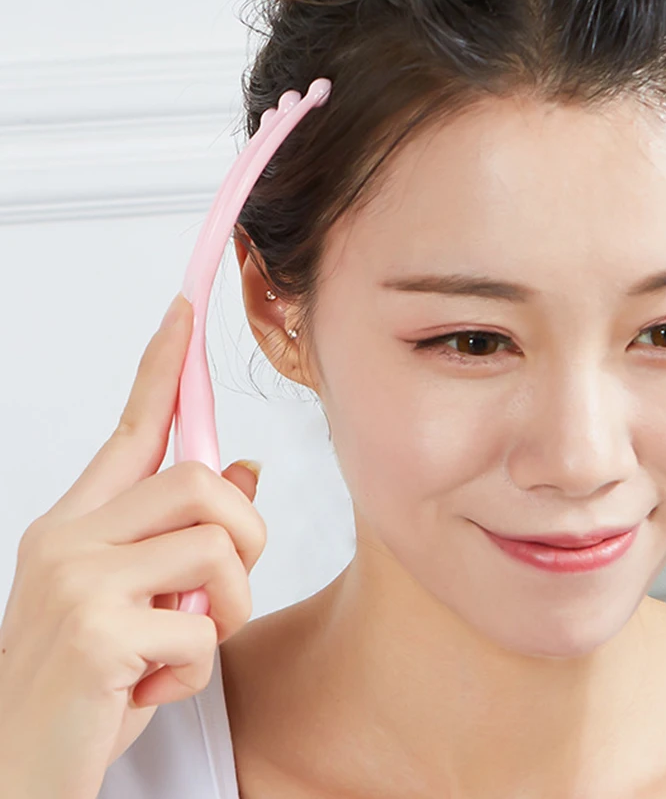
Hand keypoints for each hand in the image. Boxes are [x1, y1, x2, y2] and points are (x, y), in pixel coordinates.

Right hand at [0, 293, 266, 798]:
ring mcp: (77, 582)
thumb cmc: (82, 688)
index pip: (131, 427)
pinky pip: (204, 627)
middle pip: (203, 480)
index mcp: (75, 526)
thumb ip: (181, 538)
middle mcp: (69, 539)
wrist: (13, 776)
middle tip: (220, 592)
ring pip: (218, 545)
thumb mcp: (138, 602)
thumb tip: (243, 467)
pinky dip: (198, 667)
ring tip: (180, 645)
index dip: (162, 366)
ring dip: (226, 608)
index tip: (182, 311)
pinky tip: (151, 686)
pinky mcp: (96, 631)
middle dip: (244, 538)